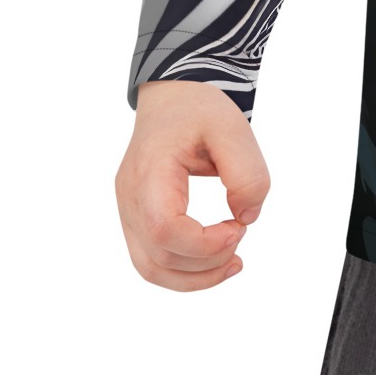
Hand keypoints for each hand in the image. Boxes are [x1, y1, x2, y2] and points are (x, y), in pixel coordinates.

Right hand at [115, 80, 271, 289]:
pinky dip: (182, 269)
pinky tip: (213, 259)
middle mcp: (130, 196)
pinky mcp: (136, 218)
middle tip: (240, 236)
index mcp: (149, 170)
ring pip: (150, 268)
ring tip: (233, 263)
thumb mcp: (234, 129)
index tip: (239, 227)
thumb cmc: (199, 109)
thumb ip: (247, 174)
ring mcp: (128, 210)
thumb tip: (246, 218)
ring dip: (193, 277)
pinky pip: (151, 258)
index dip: (204, 243)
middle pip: (157, 257)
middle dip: (205, 264)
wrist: (173, 97)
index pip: (164, 228)